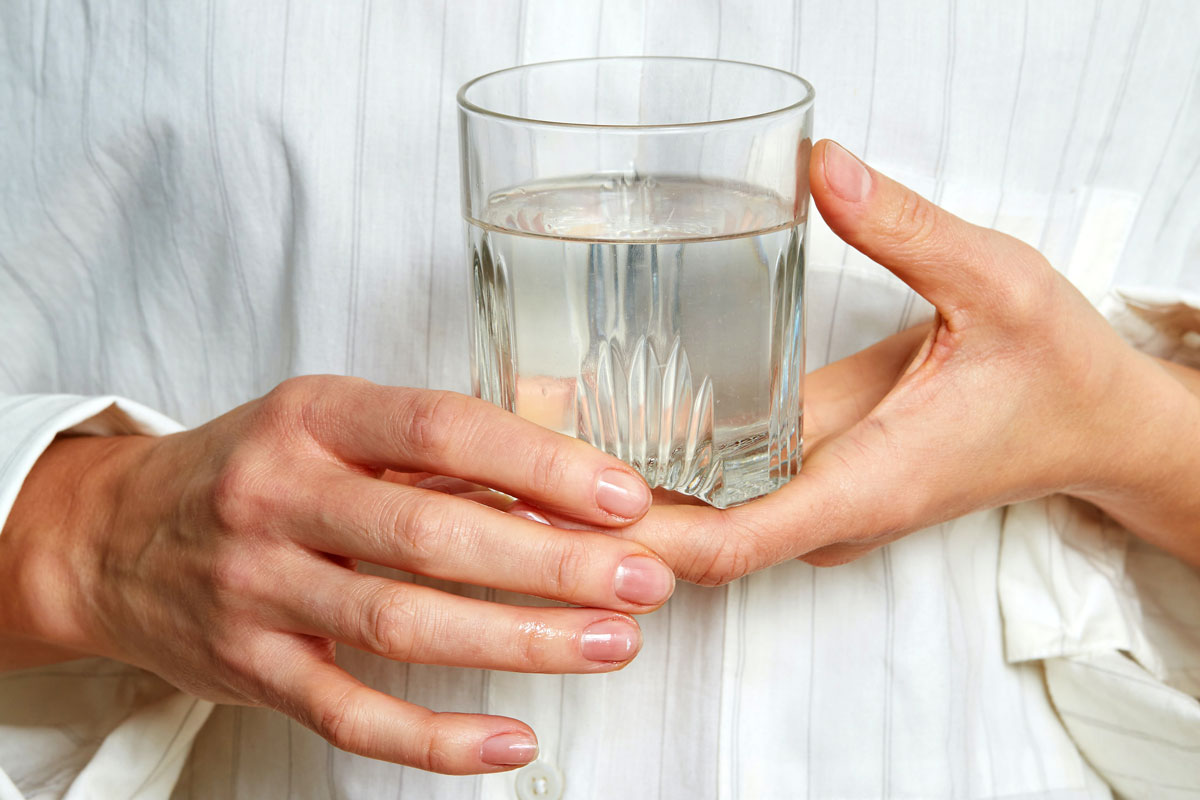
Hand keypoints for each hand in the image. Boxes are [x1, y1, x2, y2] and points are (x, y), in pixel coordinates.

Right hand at [0, 377, 675, 772]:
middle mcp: (279, 497)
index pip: (441, 429)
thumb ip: (433, 450)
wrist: (114, 536)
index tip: (624, 498)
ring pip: (402, 626)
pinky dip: (436, 738)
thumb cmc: (252, 469)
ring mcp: (259, 590)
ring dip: (520, 642)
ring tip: (611, 644)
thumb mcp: (330, 422)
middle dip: (552, 563)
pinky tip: (512, 741)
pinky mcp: (250, 670)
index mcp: (314, 417)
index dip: (540, 464)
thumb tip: (565, 482)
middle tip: (643, 581)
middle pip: (432, 535)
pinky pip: (350, 714)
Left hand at [558, 139, 1199, 582]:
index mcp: (869, 484)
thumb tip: (821, 170)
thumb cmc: (1054, 373)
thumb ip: (907, 231)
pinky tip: (591, 431)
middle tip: (498, 472)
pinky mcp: (812, 478)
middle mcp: (830, 509)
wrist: (1092, 425)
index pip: (735, 543)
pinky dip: (652, 475)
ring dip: (612, 501)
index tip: (560, 508)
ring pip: (697, 524)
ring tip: (518, 452)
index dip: (642, 536)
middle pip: (691, 543)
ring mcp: (817, 501)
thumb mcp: (997, 286)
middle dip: (597, 522)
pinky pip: (719, 494)